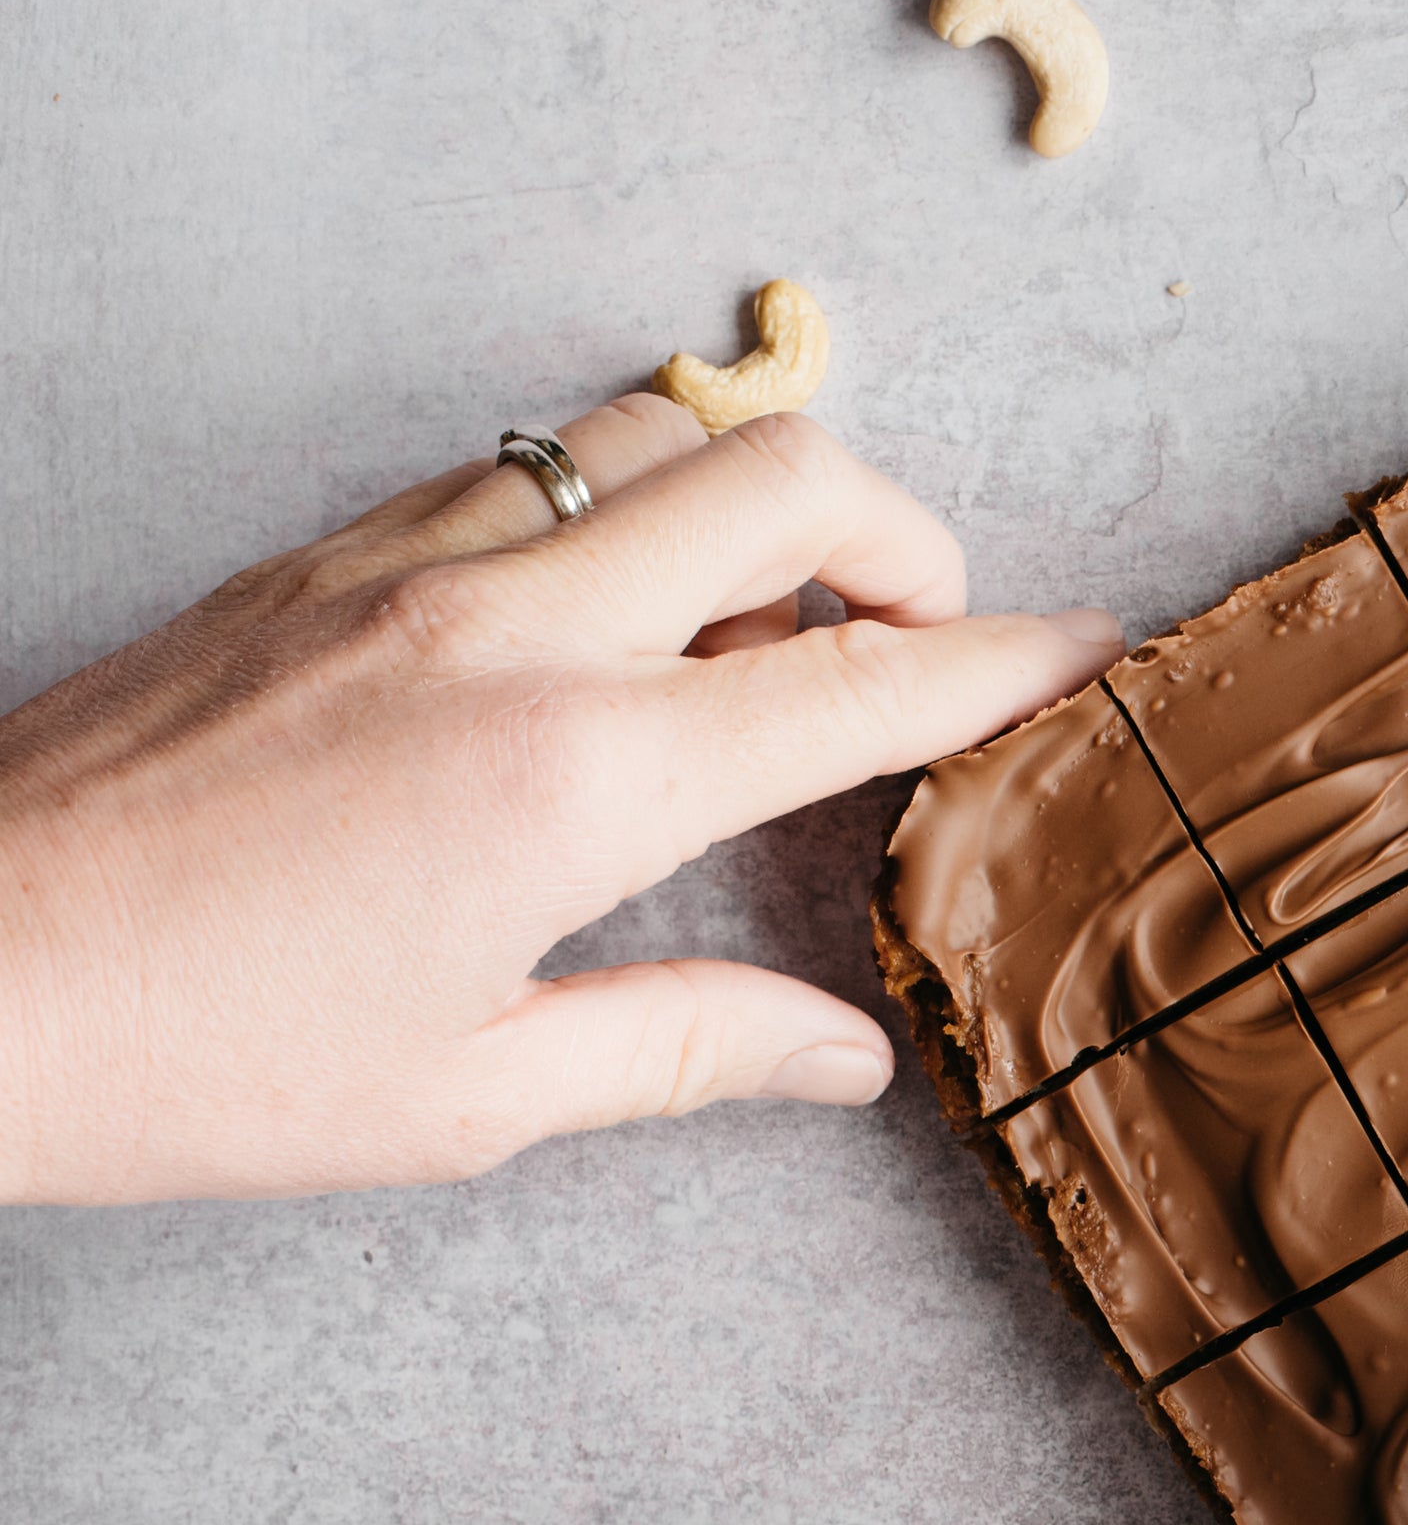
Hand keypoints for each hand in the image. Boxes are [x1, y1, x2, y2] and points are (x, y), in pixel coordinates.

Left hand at [0, 394, 1124, 1203]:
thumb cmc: (196, 1055)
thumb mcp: (472, 1095)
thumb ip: (688, 1046)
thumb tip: (843, 1058)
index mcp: (580, 778)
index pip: (860, 686)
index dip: (1007, 664)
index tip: (1093, 652)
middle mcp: (511, 629)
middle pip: (786, 474)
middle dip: (906, 537)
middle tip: (918, 639)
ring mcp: (407, 564)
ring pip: (651, 429)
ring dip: (751, 499)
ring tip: (756, 626)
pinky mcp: (322, 553)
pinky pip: (523, 461)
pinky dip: (617, 503)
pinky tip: (603, 619)